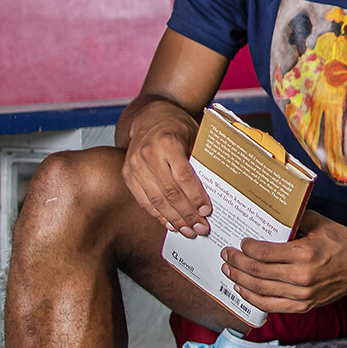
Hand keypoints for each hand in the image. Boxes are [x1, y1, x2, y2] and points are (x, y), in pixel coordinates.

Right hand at [121, 99, 212, 236]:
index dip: (196, 197)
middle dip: (187, 214)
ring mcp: (134, 164)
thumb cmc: (177, 126)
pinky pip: (142, 200)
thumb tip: (219, 190)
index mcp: (168, 141)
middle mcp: (148, 152)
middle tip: (201, 228)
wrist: (149, 116)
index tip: (207, 211)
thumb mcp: (194, 135)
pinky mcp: (127, 173)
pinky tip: (170, 224)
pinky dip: (157, 215)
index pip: (184, 176)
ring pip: (156, 200)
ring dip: (174, 219)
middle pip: (170, 192)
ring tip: (188, 231)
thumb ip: (201, 159)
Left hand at [221, 211, 346, 313]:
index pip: (263, 253)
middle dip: (236, 263)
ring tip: (229, 271)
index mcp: (304, 253)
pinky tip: (243, 290)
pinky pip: (271, 306)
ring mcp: (303, 294)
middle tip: (226, 255)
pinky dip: (253, 298)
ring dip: (240, 280)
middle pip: (257, 272)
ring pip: (260, 290)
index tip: (241, 243)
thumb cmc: (342, 242)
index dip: (246, 248)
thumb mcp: (319, 223)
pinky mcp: (304, 305)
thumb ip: (295, 218)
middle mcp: (302, 276)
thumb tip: (272, 212)